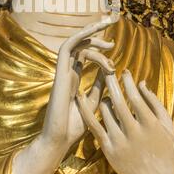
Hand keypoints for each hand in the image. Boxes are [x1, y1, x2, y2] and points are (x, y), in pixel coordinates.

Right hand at [41, 15, 117, 151]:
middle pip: (79, 44)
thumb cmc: (74, 126)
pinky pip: (67, 48)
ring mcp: (62, 71)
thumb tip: (110, 72)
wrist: (60, 140)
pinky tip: (97, 39)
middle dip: (95, 34)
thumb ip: (99, 85)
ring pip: (75, 43)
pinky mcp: (59, 73)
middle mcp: (67, 71)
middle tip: (112, 35)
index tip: (113, 48)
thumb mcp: (93, 101)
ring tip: (110, 44)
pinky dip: (80, 38)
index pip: (84, 54)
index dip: (98, 47)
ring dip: (92, 36)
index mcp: (73, 78)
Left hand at [77, 69, 173, 173]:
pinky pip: (93, 126)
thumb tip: (141, 82)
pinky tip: (80, 97)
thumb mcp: (167, 126)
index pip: (135, 96)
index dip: (129, 82)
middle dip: (112, 82)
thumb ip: (154, 102)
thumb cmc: (166, 150)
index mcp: (150, 125)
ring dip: (105, 98)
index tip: (124, 71)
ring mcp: (119, 142)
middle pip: (118, 101)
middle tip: (108, 70)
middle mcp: (133, 132)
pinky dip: (85, 110)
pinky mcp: (108, 150)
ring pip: (105, 111)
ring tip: (107, 94)